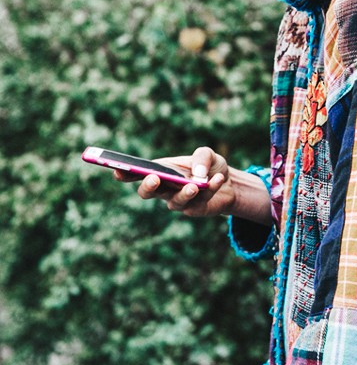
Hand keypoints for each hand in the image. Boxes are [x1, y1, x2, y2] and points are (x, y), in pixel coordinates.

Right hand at [114, 146, 234, 217]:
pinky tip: (217, 179)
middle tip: (154, 178)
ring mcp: (178, 201)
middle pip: (148, 193)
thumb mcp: (207, 154)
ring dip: (183, 193)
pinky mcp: (195, 210)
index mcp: (160, 171)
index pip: (138, 174)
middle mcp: (165, 189)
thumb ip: (201, 157)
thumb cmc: (210, 167)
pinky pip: (199, 201)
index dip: (125, 173)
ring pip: (174, 202)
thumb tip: (197, 174)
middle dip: (148, 187)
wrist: (230, 183)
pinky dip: (210, 188)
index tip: (117, 170)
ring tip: (193, 185)